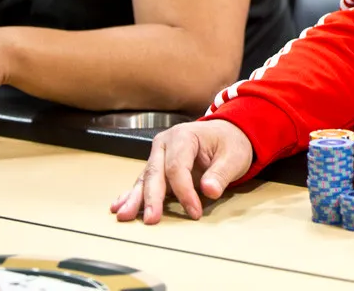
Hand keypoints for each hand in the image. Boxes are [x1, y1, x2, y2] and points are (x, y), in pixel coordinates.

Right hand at [112, 119, 252, 224]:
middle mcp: (165, 143)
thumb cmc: (230, 143)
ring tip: (124, 216)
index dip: (184, 191)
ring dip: (135, 199)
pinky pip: (143, 182)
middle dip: (152, 198)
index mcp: (184, 136)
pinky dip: (132, 195)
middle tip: (151, 219)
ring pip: (145, 179)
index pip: (177, 167)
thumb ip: (221, 173)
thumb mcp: (234, 156)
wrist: (227, 134)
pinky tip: (119, 206)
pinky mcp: (157, 167)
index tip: (195, 212)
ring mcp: (158, 155)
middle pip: (156, 172)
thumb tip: (209, 191)